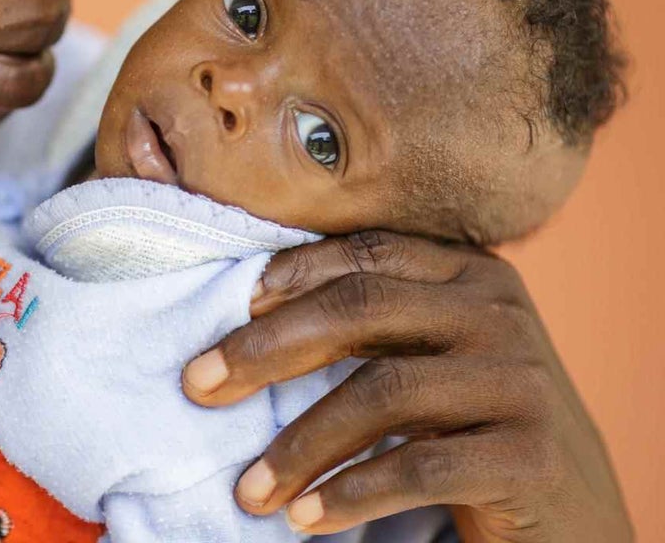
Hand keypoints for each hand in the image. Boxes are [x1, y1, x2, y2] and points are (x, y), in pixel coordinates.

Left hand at [182, 231, 633, 541]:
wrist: (575, 510)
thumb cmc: (477, 423)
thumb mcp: (434, 354)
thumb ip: (376, 321)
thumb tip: (249, 311)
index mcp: (473, 273)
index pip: (366, 254)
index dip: (291, 275)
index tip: (230, 307)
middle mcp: (499, 313)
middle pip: (360, 310)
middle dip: (265, 349)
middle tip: (196, 384)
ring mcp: (521, 381)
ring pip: (382, 392)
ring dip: (299, 445)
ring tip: (248, 491)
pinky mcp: (530, 454)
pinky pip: (419, 468)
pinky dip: (351, 494)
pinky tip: (305, 519)